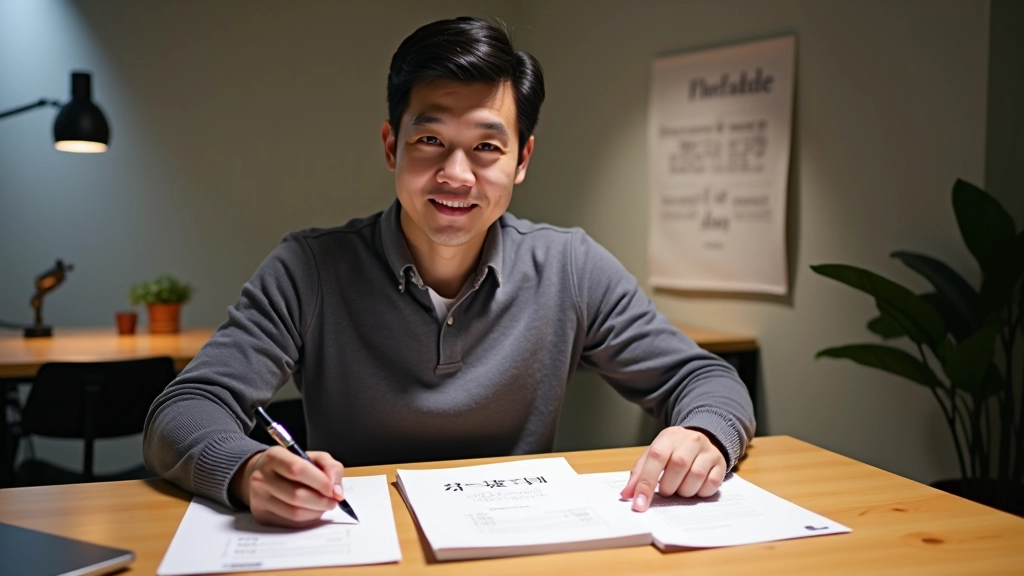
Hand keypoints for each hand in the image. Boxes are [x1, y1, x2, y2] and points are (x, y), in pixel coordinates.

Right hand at [230, 446, 345, 526]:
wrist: (262, 475)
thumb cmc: (292, 465)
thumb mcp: (313, 457)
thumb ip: (330, 467)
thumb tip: (337, 492)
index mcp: (274, 457)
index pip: (297, 469)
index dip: (319, 481)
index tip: (332, 489)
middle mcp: (261, 478)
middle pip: (296, 495)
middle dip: (321, 501)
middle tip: (333, 500)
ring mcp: (258, 498)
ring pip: (294, 512)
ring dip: (316, 512)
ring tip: (324, 505)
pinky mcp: (261, 515)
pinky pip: (290, 523)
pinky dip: (307, 520)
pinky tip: (311, 511)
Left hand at [620, 426, 725, 511]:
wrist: (701, 440)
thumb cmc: (673, 451)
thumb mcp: (653, 455)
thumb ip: (639, 474)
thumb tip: (627, 495)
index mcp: (669, 436)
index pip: (656, 457)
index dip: (646, 482)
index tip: (639, 504)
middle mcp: (690, 440)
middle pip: (678, 466)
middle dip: (669, 487)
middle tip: (666, 491)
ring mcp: (708, 450)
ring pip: (696, 476)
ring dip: (684, 491)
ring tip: (680, 489)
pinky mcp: (720, 462)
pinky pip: (712, 484)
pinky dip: (700, 492)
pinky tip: (695, 488)